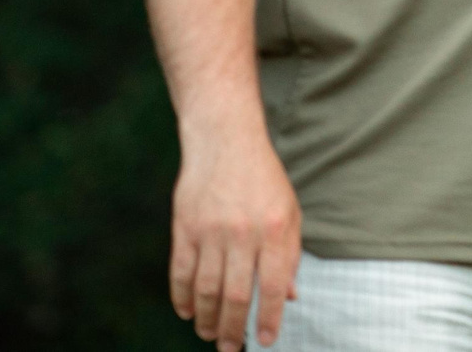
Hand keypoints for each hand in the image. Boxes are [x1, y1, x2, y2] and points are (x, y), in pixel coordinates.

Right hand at [169, 120, 300, 351]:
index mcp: (276, 229)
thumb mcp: (289, 212)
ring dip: (207, 320)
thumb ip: (290, 254)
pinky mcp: (185, 228)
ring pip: (206, 290)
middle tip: (230, 349)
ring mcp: (212, 231)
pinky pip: (182, 273)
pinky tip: (188, 313)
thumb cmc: (263, 180)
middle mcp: (244, 233)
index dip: (268, 318)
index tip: (265, 340)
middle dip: (233, 329)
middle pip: (236, 295)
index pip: (273, 286)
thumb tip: (289, 297)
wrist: (225, 141)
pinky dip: (183, 298)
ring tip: (209, 335)